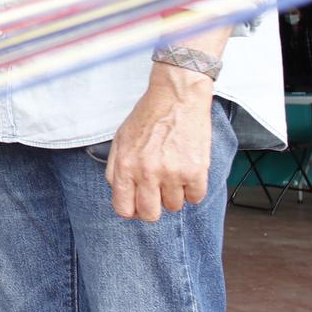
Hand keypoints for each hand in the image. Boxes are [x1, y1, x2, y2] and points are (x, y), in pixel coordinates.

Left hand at [106, 75, 213, 221]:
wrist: (177, 96)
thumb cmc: (149, 116)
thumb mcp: (121, 140)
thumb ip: (116, 169)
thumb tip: (121, 195)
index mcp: (126, 166)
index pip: (123, 209)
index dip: (132, 210)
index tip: (139, 203)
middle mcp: (147, 173)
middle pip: (150, 215)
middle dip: (154, 207)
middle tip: (159, 191)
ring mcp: (172, 173)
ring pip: (174, 207)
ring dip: (175, 194)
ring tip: (175, 172)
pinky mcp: (195, 171)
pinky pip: (196, 198)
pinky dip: (194, 189)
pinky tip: (189, 171)